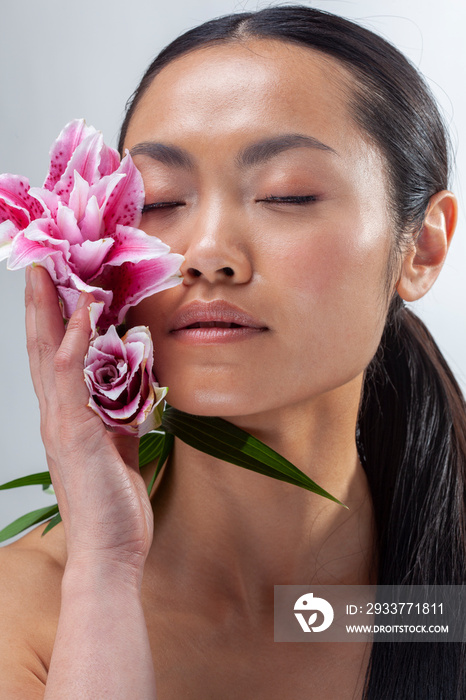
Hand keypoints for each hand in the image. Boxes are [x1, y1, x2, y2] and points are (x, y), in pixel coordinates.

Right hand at [25, 265, 153, 577]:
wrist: (109, 552)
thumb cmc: (113, 504)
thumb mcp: (121, 449)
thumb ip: (122, 416)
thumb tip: (135, 391)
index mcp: (68, 416)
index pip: (54, 357)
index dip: (51, 319)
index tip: (56, 284)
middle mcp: (57, 414)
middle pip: (43, 347)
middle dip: (41, 303)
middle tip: (41, 264)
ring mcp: (62, 423)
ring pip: (49, 354)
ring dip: (50, 310)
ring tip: (52, 272)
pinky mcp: (75, 434)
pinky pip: (71, 379)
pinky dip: (73, 343)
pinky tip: (80, 316)